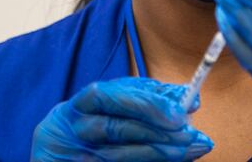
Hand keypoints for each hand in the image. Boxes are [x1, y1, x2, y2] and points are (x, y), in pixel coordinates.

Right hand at [30, 77, 212, 160]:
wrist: (61, 145)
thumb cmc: (99, 117)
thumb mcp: (121, 99)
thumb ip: (152, 96)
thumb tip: (190, 98)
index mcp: (86, 101)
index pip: (114, 97)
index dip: (148, 104)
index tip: (180, 112)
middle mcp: (78, 127)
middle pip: (117, 128)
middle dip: (158, 131)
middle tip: (191, 134)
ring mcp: (80, 154)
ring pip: (120, 154)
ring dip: (160, 152)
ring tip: (190, 149)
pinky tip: (174, 159)